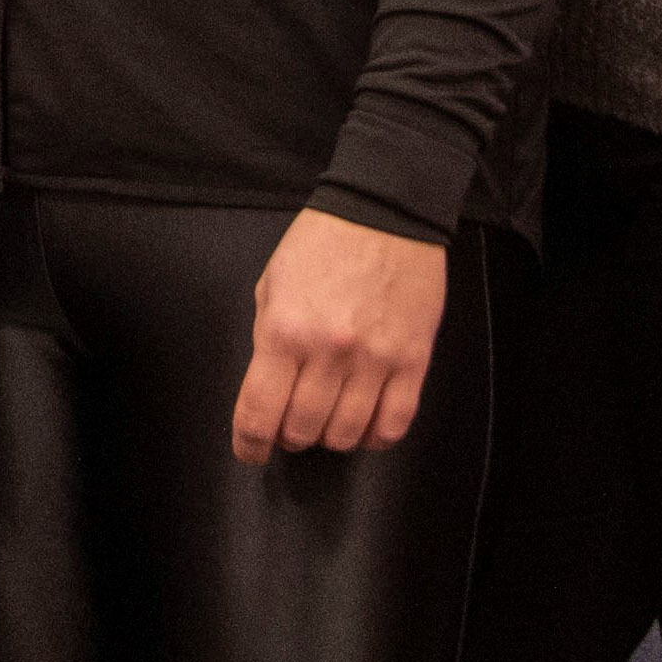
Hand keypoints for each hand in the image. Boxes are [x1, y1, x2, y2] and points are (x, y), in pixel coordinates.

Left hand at [228, 209, 444, 460]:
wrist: (385, 211)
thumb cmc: (324, 242)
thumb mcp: (272, 283)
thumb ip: (267, 338)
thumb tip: (269, 388)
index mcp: (284, 330)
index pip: (258, 413)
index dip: (249, 444)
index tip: (249, 451)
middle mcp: (328, 352)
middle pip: (302, 430)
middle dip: (289, 437)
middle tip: (291, 425)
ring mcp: (375, 359)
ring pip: (346, 434)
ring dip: (330, 438)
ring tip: (327, 422)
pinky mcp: (413, 360)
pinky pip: (394, 423)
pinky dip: (375, 437)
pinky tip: (365, 426)